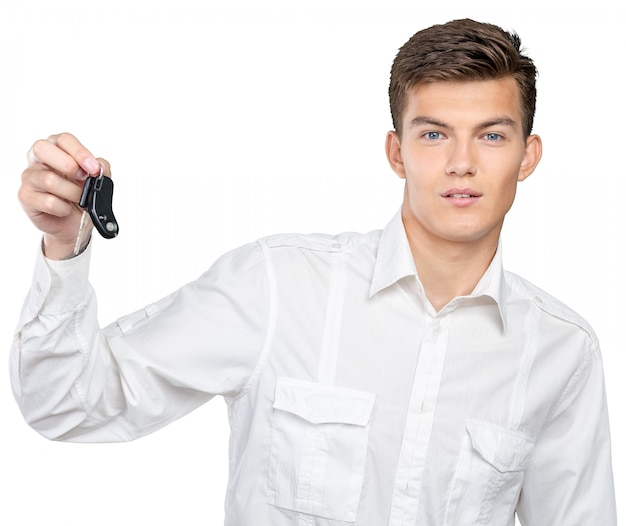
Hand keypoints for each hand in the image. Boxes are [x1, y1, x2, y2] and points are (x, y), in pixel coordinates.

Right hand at [18, 133, 110, 259]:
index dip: (80, 152)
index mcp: (56, 148)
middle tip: (84, 179)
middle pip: (42, 148)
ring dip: (72, 192)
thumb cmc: (81, 195)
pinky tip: (66, 209)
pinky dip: (63, 208)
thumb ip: (100, 169)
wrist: (75, 222)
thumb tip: (100, 167)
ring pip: (49, 179)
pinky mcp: (25, 196)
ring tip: (80, 199)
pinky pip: (47, 201)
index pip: (63, 139)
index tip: (94, 168)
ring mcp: (29, 177)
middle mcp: (38, 159)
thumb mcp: (96, 179)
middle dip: (68, 164)